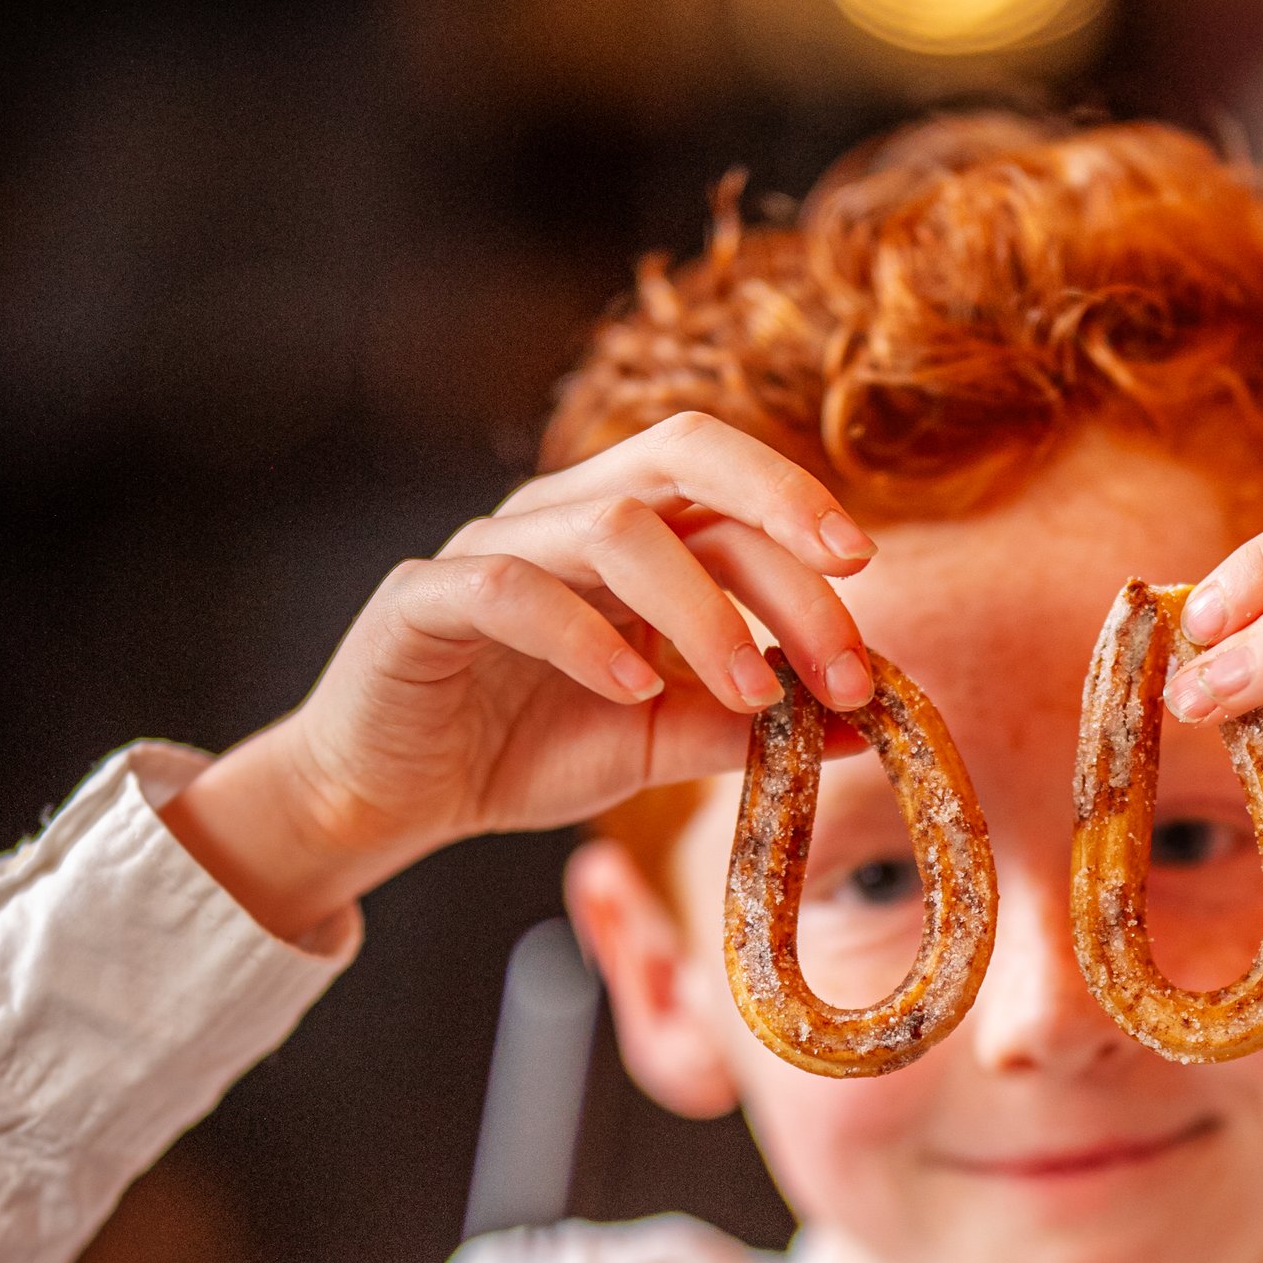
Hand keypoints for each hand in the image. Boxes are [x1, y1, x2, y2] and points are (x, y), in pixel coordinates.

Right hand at [165, 417, 874, 938]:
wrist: (393, 796)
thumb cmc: (522, 747)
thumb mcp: (659, 742)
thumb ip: (748, 724)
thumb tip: (862, 722)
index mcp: (626, 532)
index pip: (725, 486)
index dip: (802, 518)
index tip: (869, 589)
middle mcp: (562, 518)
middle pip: (681, 465)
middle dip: (779, 532)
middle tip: (845, 623)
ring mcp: (491, 549)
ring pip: (610, 527)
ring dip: (701, 610)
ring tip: (751, 692)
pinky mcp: (424, 602)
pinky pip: (510, 590)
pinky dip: (585, 636)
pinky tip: (633, 690)